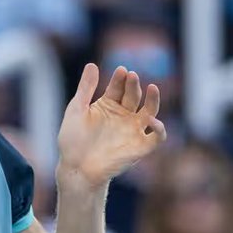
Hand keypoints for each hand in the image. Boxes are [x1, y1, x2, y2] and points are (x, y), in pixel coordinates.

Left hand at [56, 64, 166, 188]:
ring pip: (150, 111)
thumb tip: (92, 64)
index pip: (118, 87)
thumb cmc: (73, 140)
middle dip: (134, 85)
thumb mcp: (77, 110)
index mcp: (108, 105)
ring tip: (151, 87)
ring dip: (153, 99)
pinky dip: (159, 129)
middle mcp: (123, 115)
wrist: (75, 168)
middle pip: (133, 96)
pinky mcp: (140, 147)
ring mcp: (133, 130)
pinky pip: (156, 137)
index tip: (121, 70)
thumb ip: (85, 88)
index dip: (120, 78)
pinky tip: (152, 120)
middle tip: (132, 76)